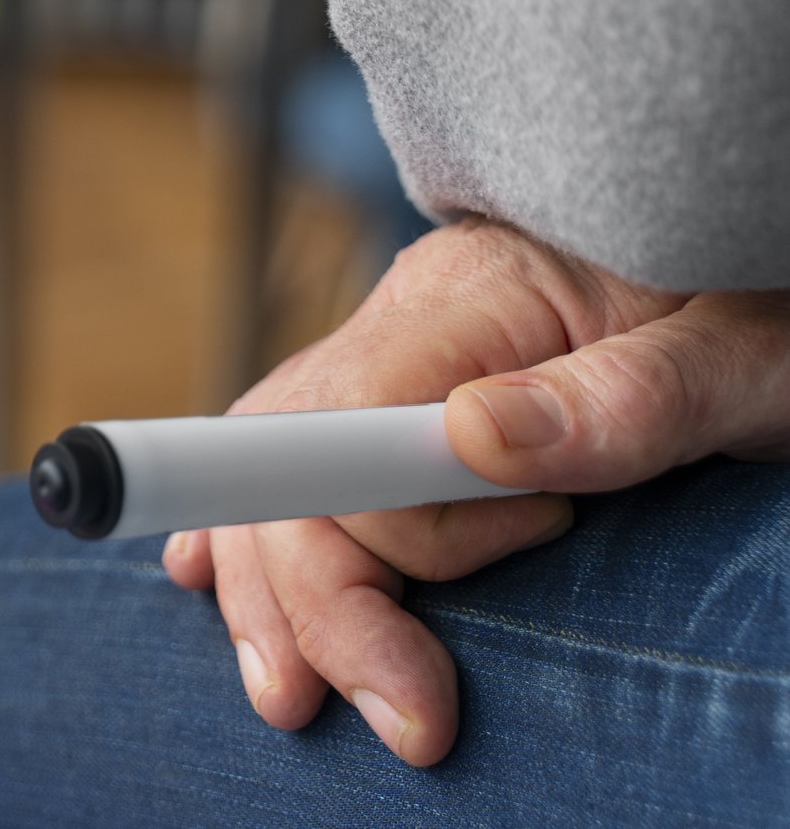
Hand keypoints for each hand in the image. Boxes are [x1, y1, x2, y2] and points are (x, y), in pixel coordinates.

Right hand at [163, 219, 789, 764]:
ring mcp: (396, 352)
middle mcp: (410, 320)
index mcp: (478, 297)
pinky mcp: (404, 390)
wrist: (735, 236)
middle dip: (324, 602)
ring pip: (278, 468)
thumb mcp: (737, 353)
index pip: (348, 414)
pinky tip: (218, 578)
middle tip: (409, 717)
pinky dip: (257, 529)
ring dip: (276, 586)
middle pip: (297, 461)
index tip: (395, 650)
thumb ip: (618, 399)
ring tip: (297, 691)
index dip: (354, 531)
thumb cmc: (758, 303)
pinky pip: (294, 456)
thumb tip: (471, 441)